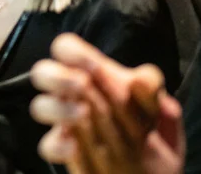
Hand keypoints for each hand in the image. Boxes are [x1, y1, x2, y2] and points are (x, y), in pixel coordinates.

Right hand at [29, 33, 184, 173]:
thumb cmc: (150, 133)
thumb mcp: (160, 108)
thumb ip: (153, 88)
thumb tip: (137, 80)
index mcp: (92, 75)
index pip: (66, 48)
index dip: (73, 52)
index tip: (92, 65)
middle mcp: (73, 95)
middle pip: (43, 72)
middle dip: (59, 77)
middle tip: (82, 85)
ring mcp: (66, 123)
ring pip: (40, 106)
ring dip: (60, 108)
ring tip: (83, 116)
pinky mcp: (65, 152)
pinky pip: (48, 145)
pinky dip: (60, 145)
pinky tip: (77, 147)